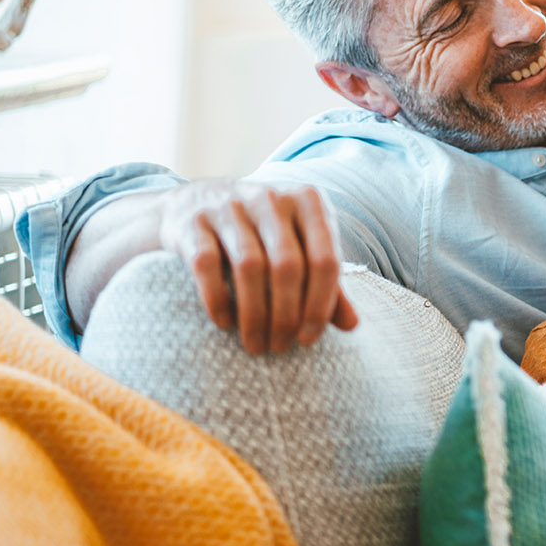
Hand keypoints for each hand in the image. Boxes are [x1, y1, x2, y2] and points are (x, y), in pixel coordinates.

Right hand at [155, 180, 356, 353]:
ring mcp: (229, 205)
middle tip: (280, 347)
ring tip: (256, 345)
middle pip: (288, 266)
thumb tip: (352, 325)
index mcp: (309, 202)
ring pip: (249, 267)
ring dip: (254, 315)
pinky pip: (207, 265)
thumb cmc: (264, 234)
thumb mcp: (301, 249)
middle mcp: (271, 198)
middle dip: (286, 315)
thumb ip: (328, 284)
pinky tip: (225, 324)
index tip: (309, 340)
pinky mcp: (193, 220)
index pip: (325, 260)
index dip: (320, 305)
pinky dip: (218, 300)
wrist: (196, 202)